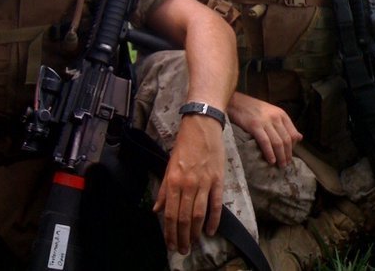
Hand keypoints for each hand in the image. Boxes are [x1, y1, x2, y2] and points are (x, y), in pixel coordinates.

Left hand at [153, 115, 223, 254]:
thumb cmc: (184, 144)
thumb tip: (157, 208)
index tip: (170, 244)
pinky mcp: (218, 180)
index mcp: (173, 180)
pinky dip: (213, 220)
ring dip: (194, 232)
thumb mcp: (169, 164)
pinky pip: (215, 204)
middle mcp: (188, 183)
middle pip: (184, 217)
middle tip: (181, 250)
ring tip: (192, 244)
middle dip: (181, 237)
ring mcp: (204, 182)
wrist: (202, 125)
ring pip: (198, 214)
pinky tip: (210, 230)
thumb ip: (163, 188)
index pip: (170, 213)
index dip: (169, 232)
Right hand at [228, 92, 301, 167]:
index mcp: (281, 114)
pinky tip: (271, 160)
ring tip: (280, 165)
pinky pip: (265, 142)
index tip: (289, 155)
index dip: (293, 147)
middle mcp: (275, 117)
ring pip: (278, 143)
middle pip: (286, 140)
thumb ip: (284, 125)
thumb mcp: (272, 113)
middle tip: (286, 164)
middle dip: (287, 154)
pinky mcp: (255, 126)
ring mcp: (265, 121)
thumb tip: (299, 137)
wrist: (236, 101)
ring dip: (280, 156)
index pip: (293, 134)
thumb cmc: (253, 108)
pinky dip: (269, 153)